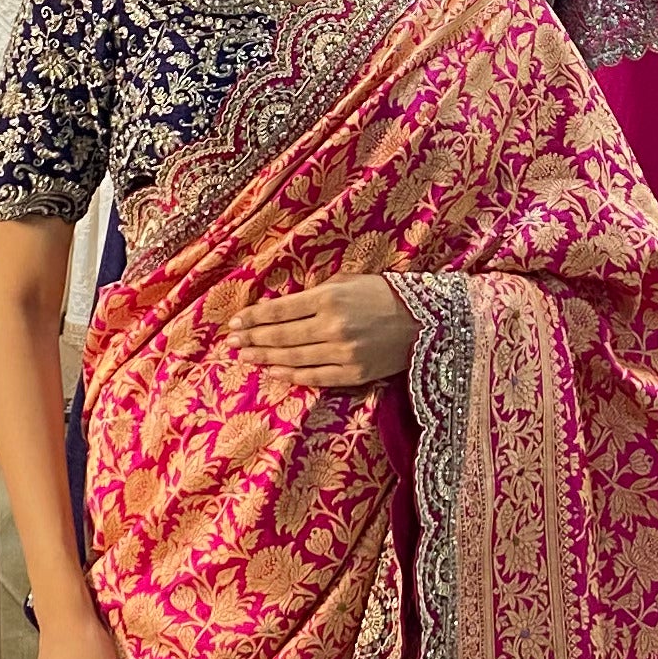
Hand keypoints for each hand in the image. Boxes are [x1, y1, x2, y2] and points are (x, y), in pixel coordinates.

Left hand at [228, 274, 413, 391]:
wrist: (426, 321)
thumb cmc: (384, 294)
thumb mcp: (348, 282)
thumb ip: (316, 293)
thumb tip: (283, 307)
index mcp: (330, 297)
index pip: (281, 310)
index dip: (254, 317)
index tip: (235, 321)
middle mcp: (333, 326)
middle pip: (281, 336)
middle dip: (253, 338)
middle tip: (231, 341)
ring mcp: (343, 352)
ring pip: (293, 358)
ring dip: (265, 358)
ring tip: (244, 356)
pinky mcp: (354, 373)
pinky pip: (315, 377)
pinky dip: (292, 376)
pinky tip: (274, 372)